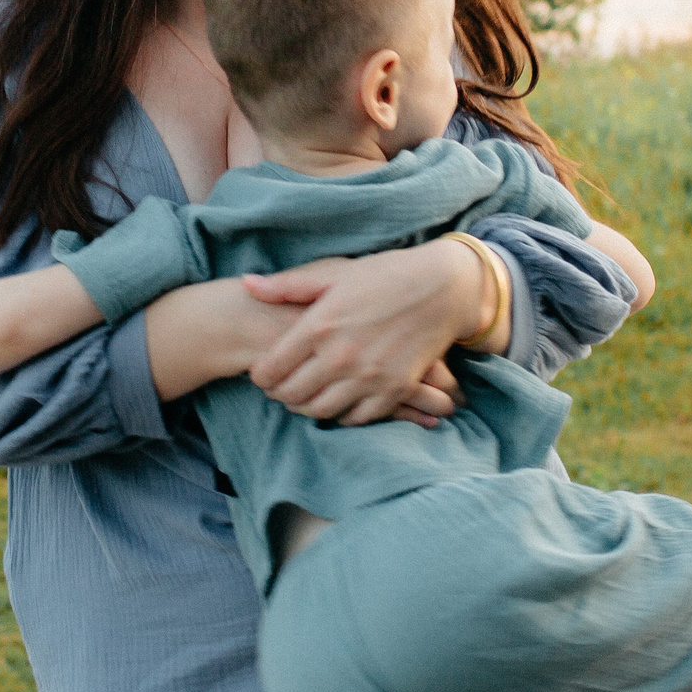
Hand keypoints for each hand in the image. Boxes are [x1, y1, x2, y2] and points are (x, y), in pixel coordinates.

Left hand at [240, 241, 487, 425]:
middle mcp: (340, 356)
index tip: (263, 372)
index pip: (271, 369)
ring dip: (307, 407)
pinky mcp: (394, 390)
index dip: (260, 375)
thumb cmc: (385, 276)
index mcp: (320, 326)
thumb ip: (288, 286)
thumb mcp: (334, 274)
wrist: (443, 288)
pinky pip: (356, 418)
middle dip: (279, 394)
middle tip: (281, 388)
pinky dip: (342, 414)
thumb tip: (248, 285)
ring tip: (306, 395)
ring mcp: (368, 377)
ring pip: (321, 411)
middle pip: (291, 395)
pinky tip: (339, 400)